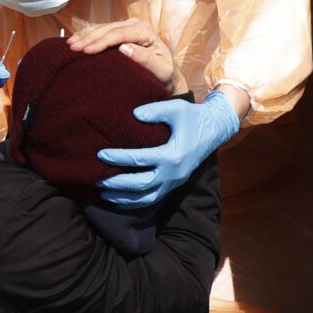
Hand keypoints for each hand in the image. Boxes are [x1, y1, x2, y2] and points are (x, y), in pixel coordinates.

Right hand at [67, 18, 183, 92]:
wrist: (167, 74)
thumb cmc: (164, 74)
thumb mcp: (161, 70)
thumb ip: (145, 59)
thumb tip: (124, 48)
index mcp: (145, 31)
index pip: (119, 33)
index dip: (102, 41)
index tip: (87, 51)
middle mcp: (135, 25)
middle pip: (108, 29)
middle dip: (89, 37)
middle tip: (73, 48)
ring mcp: (126, 26)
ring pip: (102, 28)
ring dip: (85, 35)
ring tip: (70, 44)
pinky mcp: (119, 32)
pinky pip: (101, 31)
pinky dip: (87, 35)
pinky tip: (75, 40)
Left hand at [96, 90, 239, 207]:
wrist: (214, 130)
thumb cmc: (192, 117)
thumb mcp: (176, 109)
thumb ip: (155, 111)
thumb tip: (133, 115)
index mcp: (173, 155)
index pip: (140, 160)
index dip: (118, 158)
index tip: (100, 154)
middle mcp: (173, 173)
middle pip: (140, 185)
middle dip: (117, 184)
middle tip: (98, 179)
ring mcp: (174, 182)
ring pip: (147, 198)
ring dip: (124, 198)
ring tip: (104, 194)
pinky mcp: (174, 184)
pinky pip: (153, 199)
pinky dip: (135, 203)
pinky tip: (120, 200)